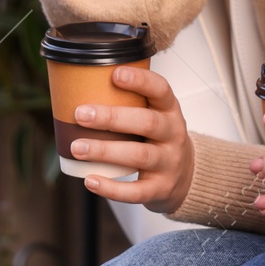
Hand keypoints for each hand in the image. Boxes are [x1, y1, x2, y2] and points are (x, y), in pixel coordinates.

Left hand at [70, 65, 195, 213]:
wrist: (187, 176)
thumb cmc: (158, 138)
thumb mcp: (155, 115)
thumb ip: (129, 103)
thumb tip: (78, 88)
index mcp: (170, 110)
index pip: (161, 89)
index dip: (140, 80)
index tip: (115, 74)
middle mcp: (173, 134)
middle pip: (147, 123)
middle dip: (112, 118)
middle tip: (81, 114)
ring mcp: (169, 163)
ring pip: (139, 155)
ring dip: (105, 151)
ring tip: (77, 148)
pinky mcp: (160, 188)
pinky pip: (136, 191)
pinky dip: (112, 188)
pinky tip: (90, 180)